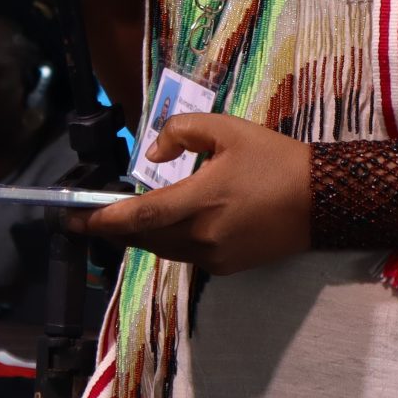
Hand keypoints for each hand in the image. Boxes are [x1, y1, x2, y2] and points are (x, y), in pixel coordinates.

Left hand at [79, 113, 308, 274]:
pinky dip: (167, 242)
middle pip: (144, 238)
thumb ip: (182, 132)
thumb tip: (153, 154)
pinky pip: (184, 256)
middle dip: (114, 229)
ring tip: (120, 221)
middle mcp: (202, 237)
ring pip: (162, 250)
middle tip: (87, 219)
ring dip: (139, 236)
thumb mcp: (227, 129)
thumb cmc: (275, 160)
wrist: (323, 199)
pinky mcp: (227, 267)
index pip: (138, 215)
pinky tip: (165, 225)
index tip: (73, 218)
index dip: (102, 219)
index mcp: (199, 202)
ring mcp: (215, 258)